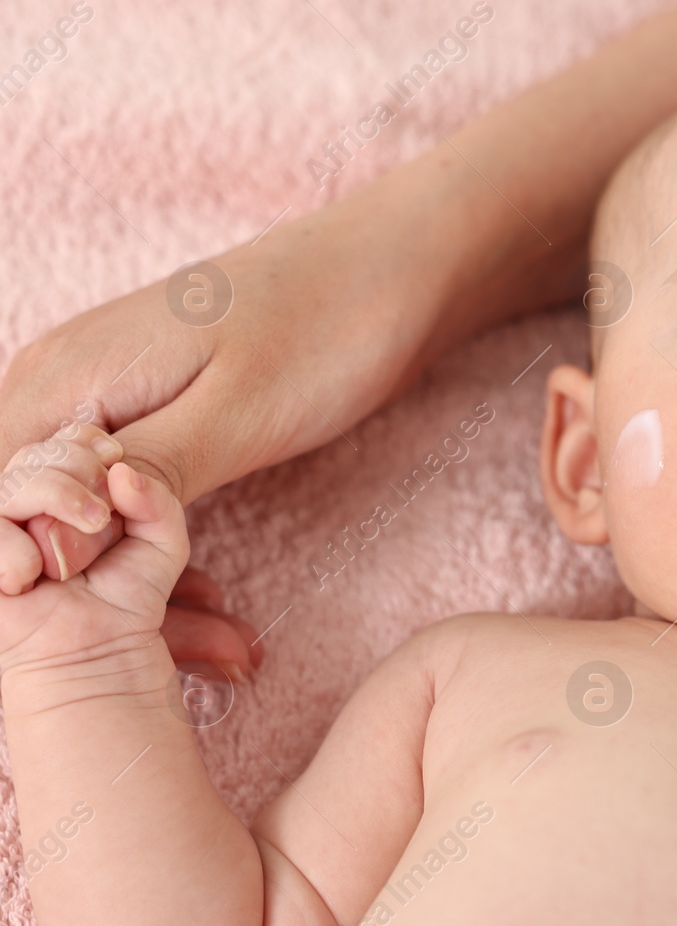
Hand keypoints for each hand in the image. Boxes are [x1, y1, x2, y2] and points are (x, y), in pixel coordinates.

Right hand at [0, 165, 508, 674]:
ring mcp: (98, 403)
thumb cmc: (328, 327)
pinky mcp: (145, 420)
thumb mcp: (241, 411)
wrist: (391, 271)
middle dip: (89, 608)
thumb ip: (145, 472)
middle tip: (202, 655)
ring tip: (225, 648)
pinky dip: (156, 563)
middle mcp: (57, 387)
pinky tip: (216, 607)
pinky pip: (119, 508)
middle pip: (28, 525)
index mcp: (60, 380)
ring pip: (76, 525)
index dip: (28, 581)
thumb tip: (57, 537)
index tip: (113, 634)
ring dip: (133, 598)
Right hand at [0, 460, 186, 677]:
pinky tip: (32, 580)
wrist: (99, 655)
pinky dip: (16, 554)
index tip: (116, 464)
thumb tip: (121, 470)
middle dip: (78, 471)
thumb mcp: (163, 543)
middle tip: (103, 517)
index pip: (64, 439)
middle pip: (37, 453)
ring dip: (55, 499)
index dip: (88, 443)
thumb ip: (157, 499)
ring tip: (86, 537)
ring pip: (13, 483)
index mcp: (63, 492)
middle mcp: (24, 506)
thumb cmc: (127, 598)